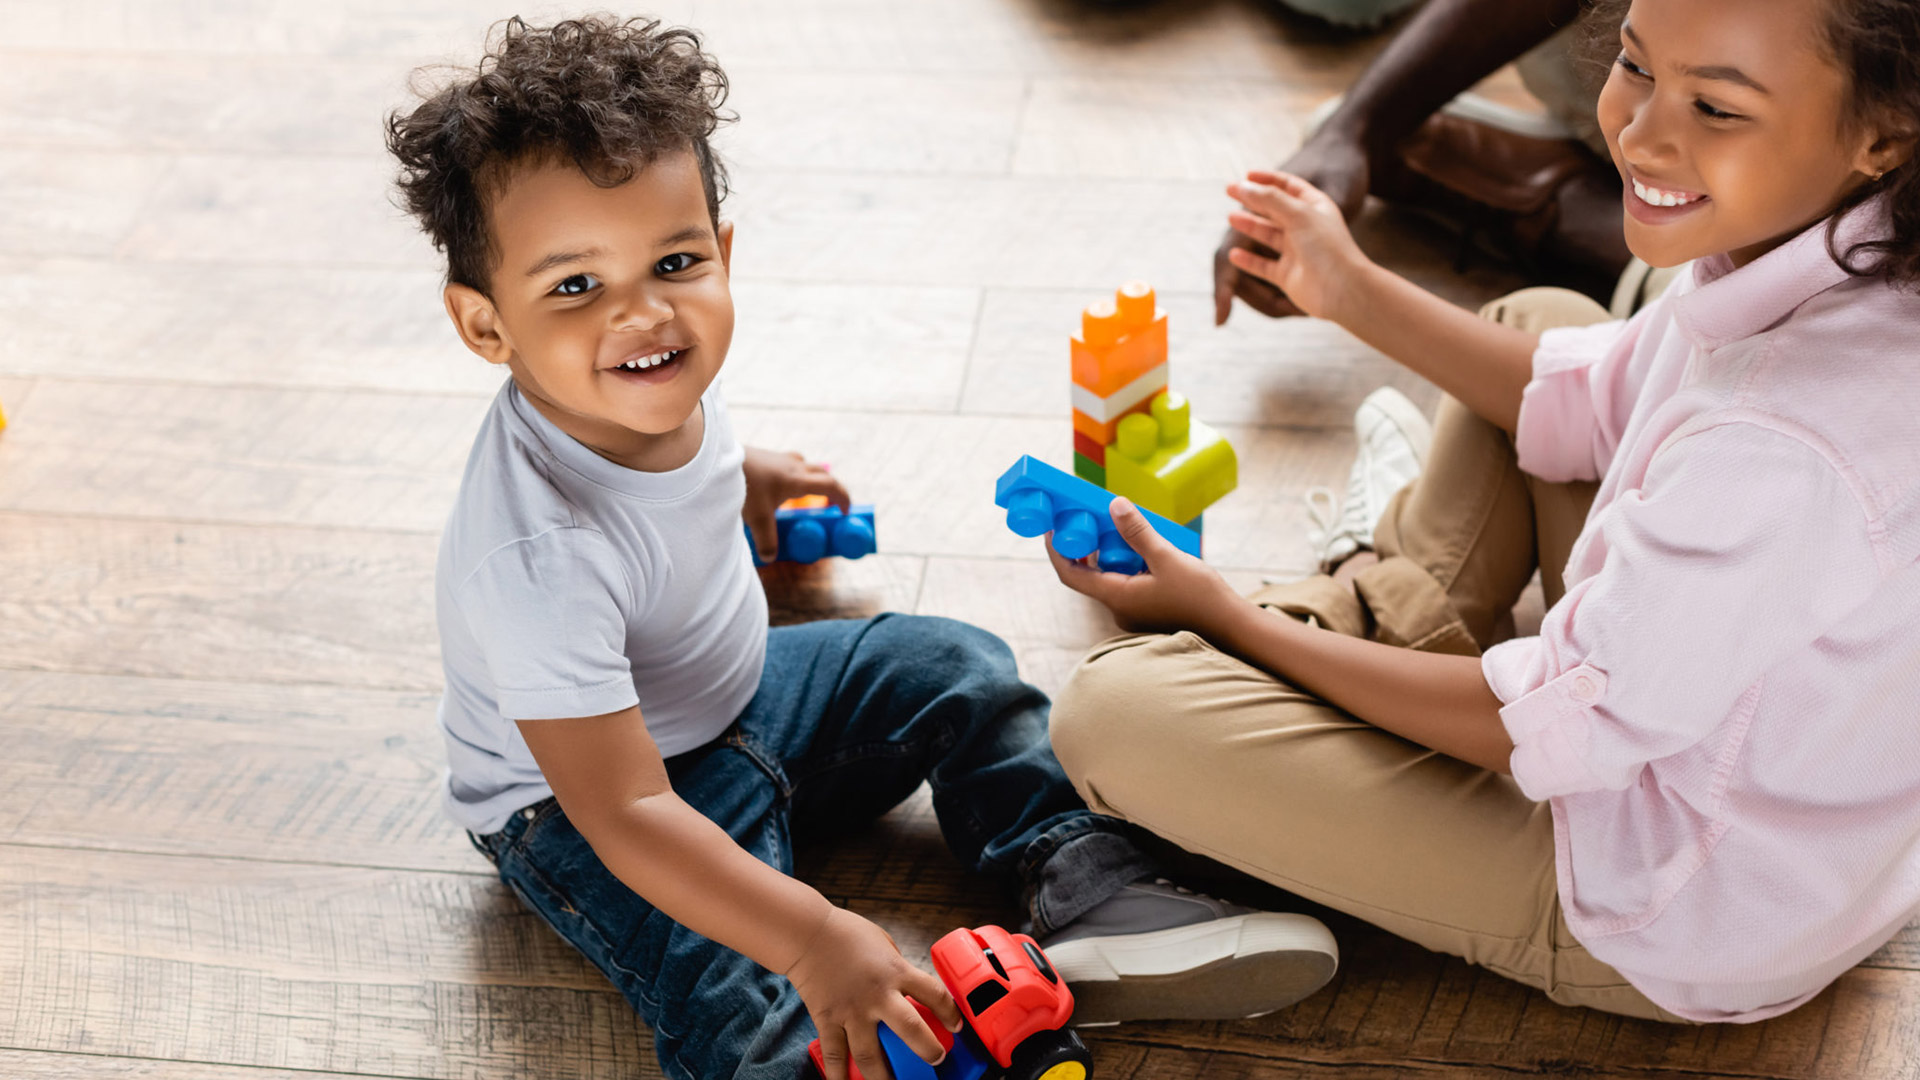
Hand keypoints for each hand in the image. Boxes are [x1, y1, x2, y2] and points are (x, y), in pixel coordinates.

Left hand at [742, 447, 850, 563]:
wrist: (719, 460)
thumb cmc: (743, 485)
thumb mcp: (756, 518)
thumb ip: (766, 540)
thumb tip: (769, 557)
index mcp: (798, 480)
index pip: (831, 486)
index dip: (843, 498)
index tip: (845, 511)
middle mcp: (793, 466)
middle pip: (822, 473)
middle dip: (831, 488)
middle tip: (830, 503)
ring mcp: (779, 458)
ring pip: (805, 465)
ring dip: (812, 477)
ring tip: (805, 493)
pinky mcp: (766, 455)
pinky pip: (789, 463)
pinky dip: (793, 474)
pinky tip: (778, 485)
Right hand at [785, 907, 963, 1079]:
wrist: (807, 933)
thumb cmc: (846, 933)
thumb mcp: (885, 944)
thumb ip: (898, 969)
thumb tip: (909, 989)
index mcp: (896, 971)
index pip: (934, 994)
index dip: (951, 1013)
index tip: (956, 1026)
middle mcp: (877, 994)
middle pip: (910, 1029)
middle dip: (928, 1050)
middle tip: (936, 1060)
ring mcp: (851, 1011)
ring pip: (871, 1055)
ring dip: (884, 1077)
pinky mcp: (828, 1020)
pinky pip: (835, 1056)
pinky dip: (840, 1077)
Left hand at [1047, 496, 1246, 636]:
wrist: (1231, 628)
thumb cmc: (1201, 597)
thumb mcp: (1167, 557)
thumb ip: (1138, 532)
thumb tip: (1113, 505)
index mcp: (1116, 598)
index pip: (1070, 575)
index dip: (1056, 550)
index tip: (1052, 527)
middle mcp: (1119, 610)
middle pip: (1090, 575)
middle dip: (1088, 546)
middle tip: (1092, 518)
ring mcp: (1134, 614)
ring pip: (1111, 578)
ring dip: (1112, 554)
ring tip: (1124, 527)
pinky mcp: (1148, 613)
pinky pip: (1128, 585)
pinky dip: (1129, 565)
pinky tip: (1146, 549)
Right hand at [1212, 133, 1369, 324]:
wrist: (1342, 289)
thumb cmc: (1327, 247)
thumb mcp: (1298, 213)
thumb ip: (1268, 199)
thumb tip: (1242, 186)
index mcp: (1315, 207)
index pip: (1289, 186)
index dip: (1268, 178)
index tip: (1247, 174)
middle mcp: (1306, 228)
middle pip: (1275, 209)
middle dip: (1253, 200)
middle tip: (1229, 191)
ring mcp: (1297, 252)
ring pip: (1268, 235)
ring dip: (1250, 226)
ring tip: (1231, 218)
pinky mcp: (1288, 275)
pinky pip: (1263, 266)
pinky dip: (1249, 261)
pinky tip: (1234, 254)